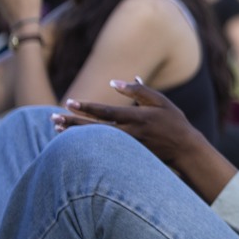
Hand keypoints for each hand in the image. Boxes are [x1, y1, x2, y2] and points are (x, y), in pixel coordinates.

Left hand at [54, 79, 205, 166]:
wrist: (185, 150)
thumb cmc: (174, 122)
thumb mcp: (161, 101)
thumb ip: (138, 91)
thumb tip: (116, 82)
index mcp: (137, 118)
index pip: (106, 112)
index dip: (86, 107)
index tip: (68, 102)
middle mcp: (129, 133)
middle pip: (94, 129)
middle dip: (73, 122)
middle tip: (53, 118)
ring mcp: (127, 147)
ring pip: (95, 140)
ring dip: (75, 134)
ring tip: (56, 129)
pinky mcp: (127, 156)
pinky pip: (102, 149)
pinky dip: (86, 144)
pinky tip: (72, 142)